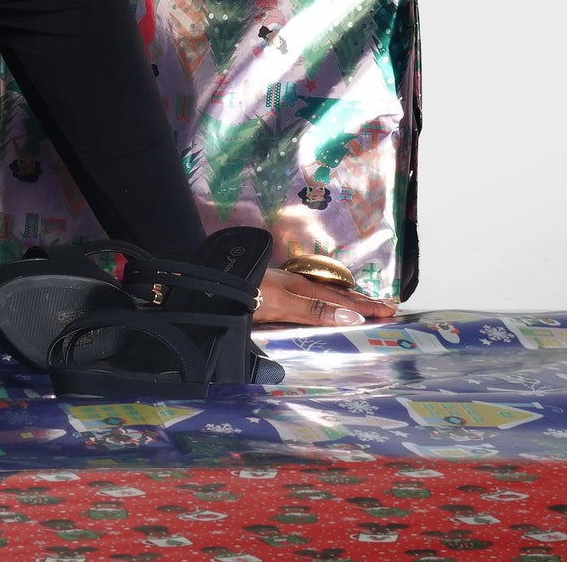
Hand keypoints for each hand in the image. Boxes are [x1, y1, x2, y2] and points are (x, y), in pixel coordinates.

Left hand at [255, 267, 397, 327]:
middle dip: (362, 301)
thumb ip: (314, 310)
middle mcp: (295, 285)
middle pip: (335, 294)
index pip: (342, 300)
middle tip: (388, 306)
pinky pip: (307, 296)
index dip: (366, 307)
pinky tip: (321, 302)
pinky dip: (324, 299)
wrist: (210, 286)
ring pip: (322, 294)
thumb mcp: (281, 304)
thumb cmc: (243, 294)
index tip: (391, 311)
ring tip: (363, 303)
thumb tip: (352, 316)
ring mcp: (283, 287)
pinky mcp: (270, 291)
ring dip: (345, 299)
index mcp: (302, 289)